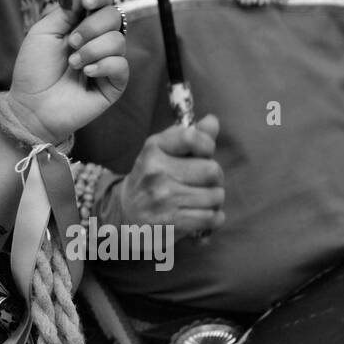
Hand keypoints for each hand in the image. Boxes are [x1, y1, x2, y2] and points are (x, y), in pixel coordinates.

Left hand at [5, 0, 127, 143]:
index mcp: (81, 26)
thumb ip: (66, 10)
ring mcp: (107, 62)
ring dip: (92, 49)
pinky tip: (86, 73)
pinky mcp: (114, 84)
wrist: (31, 105)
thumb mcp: (44, 32)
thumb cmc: (34, 70)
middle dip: (92, 27)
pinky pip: (121, 65)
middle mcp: (98, 41)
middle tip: (72, 42)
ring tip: (73, 63)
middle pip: (114, 17)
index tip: (86, 2)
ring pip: (118, 40)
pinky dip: (103, 65)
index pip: (102, 2)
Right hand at [113, 114, 224, 236]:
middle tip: (203, 182)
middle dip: (216, 178)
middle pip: (212, 170)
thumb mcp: (163, 152)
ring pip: (215, 196)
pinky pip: (212, 218)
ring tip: (199, 201)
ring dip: (214, 201)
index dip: (207, 146)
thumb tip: (212, 120)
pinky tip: (200, 215)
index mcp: (154, 148)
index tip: (204, 154)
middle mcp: (156, 171)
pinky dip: (213, 219)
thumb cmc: (152, 178)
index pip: (192, 138)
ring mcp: (163, 198)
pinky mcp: (171, 222)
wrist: (127, 214)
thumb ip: (191, 137)